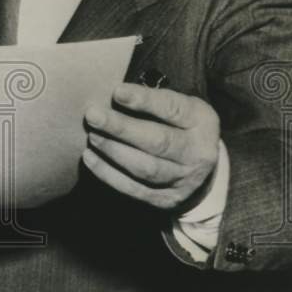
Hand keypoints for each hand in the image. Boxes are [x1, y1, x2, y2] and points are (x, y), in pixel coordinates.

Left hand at [82, 83, 219, 210]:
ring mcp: (183, 180)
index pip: (173, 109)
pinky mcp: (166, 199)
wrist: (201, 169)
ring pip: (145, 168)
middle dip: (122, 128)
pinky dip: (107, 173)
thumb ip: (154, 100)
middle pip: (158, 142)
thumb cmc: (179, 126)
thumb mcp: (180, 106)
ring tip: (92, 136)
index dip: (144, 100)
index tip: (116, 92)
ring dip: (113, 151)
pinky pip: (133, 188)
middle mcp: (197, 153)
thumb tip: (113, 93)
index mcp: (201, 121)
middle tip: (93, 116)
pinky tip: (90, 157)